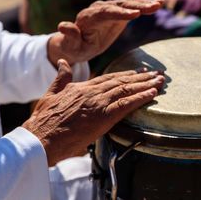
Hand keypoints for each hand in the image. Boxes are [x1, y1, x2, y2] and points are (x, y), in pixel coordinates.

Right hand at [22, 59, 164, 165]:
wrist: (40, 138)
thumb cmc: (44, 120)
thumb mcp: (51, 93)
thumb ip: (61, 77)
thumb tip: (62, 62)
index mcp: (82, 87)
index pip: (109, 78)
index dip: (126, 74)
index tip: (139, 72)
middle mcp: (93, 92)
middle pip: (122, 81)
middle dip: (142, 78)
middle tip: (157, 74)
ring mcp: (99, 103)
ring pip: (127, 90)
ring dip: (146, 85)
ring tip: (161, 81)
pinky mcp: (103, 116)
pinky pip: (127, 104)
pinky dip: (141, 98)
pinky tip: (153, 94)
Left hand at [48, 0, 163, 65]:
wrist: (78, 44)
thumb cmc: (74, 47)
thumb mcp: (70, 46)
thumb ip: (69, 36)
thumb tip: (62, 25)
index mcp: (88, 17)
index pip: (105, 13)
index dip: (120, 13)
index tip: (135, 15)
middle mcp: (99, 9)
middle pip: (120, 5)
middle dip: (137, 5)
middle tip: (154, 7)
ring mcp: (110, 8)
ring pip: (128, 3)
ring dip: (144, 3)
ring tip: (160, 4)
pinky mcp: (119, 11)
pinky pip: (133, 6)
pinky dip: (146, 5)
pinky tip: (160, 3)